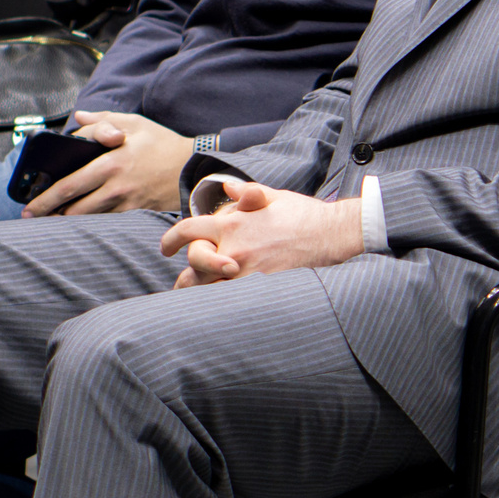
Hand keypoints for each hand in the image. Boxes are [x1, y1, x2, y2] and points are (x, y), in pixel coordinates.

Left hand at [22, 112, 199, 216]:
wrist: (194, 168)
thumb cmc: (162, 144)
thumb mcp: (135, 124)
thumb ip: (103, 122)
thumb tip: (79, 118)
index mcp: (111, 162)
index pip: (70, 183)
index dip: (46, 195)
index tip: (30, 201)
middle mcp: (115, 186)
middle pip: (74, 206)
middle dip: (48, 212)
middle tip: (30, 216)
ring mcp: (126, 202)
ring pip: (88, 217)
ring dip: (66, 219)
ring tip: (50, 218)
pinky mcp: (135, 212)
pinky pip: (106, 221)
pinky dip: (90, 221)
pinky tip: (79, 221)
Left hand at [160, 178, 363, 286]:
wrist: (332, 234)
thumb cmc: (305, 215)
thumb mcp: (274, 197)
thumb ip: (247, 195)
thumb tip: (228, 189)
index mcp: (232, 222)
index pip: (189, 229)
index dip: (171, 239)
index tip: (166, 248)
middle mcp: (234, 246)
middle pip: (194, 263)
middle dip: (187, 273)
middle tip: (182, 281)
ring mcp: (246, 270)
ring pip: (209, 287)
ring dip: (200, 293)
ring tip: (197, 299)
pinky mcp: (260, 288)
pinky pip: (230, 301)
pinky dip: (222, 304)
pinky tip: (220, 309)